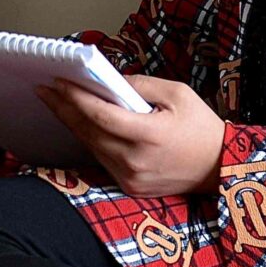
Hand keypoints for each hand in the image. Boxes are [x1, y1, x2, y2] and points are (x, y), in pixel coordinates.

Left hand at [34, 75, 224, 196]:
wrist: (219, 167)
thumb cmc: (202, 127)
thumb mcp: (178, 94)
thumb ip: (141, 85)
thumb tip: (110, 80)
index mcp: (149, 136)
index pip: (102, 116)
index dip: (76, 99)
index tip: (59, 82)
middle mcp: (135, 161)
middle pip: (89, 132)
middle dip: (64, 109)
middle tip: (46, 90)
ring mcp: (131, 178)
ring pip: (91, 146)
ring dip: (73, 124)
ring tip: (57, 103)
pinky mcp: (130, 187)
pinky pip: (102, 159)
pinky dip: (90, 140)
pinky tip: (80, 124)